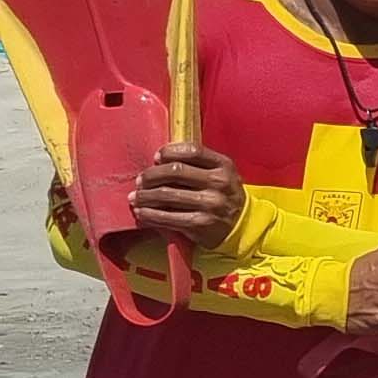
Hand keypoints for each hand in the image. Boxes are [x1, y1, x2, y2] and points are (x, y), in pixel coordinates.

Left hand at [125, 143, 242, 243]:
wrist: (241, 226)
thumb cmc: (222, 195)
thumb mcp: (220, 174)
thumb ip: (197, 164)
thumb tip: (158, 161)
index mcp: (224, 166)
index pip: (193, 151)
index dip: (169, 152)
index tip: (156, 158)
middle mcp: (219, 183)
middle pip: (175, 171)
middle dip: (151, 175)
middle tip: (140, 181)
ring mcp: (211, 204)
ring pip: (166, 194)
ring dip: (144, 196)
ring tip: (136, 197)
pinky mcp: (201, 223)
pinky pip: (167, 217)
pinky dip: (149, 214)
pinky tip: (141, 213)